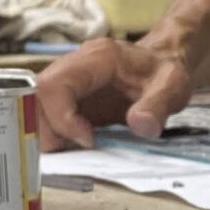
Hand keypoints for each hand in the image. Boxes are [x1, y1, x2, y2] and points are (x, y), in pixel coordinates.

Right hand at [34, 36, 191, 151]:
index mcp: (97, 58)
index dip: (61, 118)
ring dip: (50, 134)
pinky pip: (47, 116)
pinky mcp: (68, 97)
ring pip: (36, 108)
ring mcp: (68, 80)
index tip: (87, 140)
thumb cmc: (164, 71)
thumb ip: (158, 106)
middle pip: (36, 98)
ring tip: (81, 147)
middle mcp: (75, 65)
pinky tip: (79, 144)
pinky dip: (56, 135)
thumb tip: (140, 125)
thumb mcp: (172, 87)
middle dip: (49, 130)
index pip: (53, 85)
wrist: (162, 62)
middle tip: (77, 150)